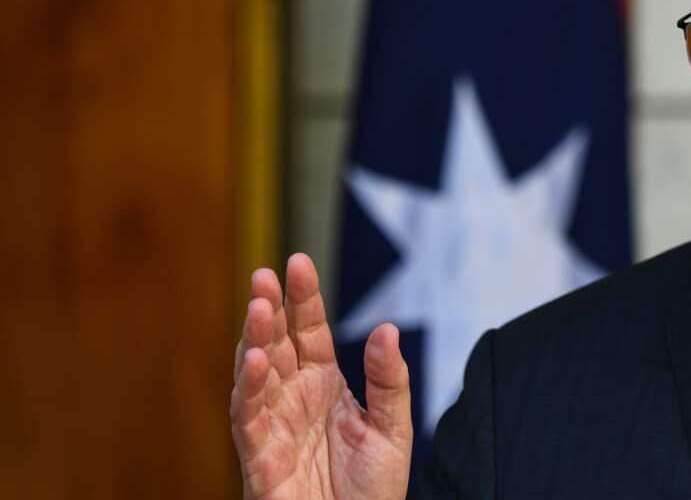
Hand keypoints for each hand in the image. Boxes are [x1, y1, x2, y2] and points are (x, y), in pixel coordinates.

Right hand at [230, 253, 412, 498]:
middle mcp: (294, 398)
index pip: (309, 332)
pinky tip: (254, 361)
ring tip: (258, 308)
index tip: (297, 262)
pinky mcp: (260, 458)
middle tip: (264, 276)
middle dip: (269, 309)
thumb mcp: (393, 428)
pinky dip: (249, 389)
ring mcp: (273, 425)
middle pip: (276, 344)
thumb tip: (387, 328)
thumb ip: (389, 380)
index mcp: (324, 385)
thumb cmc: (372, 489)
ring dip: (253, 340)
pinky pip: (248, 419)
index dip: (302, 298)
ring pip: (255, 374)